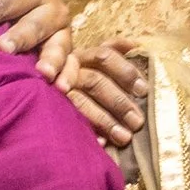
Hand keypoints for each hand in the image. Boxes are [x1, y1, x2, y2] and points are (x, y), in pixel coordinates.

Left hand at [0, 0, 75, 77]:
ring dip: (51, 60)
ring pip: (59, 45)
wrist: (23, 10)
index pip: (3, 1)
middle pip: (35, 23)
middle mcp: (52, 7)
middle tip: (2, 49)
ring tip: (42, 73)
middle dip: (19, 37)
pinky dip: (69, 77)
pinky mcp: (69, 53)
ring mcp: (63, 32)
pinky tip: (61, 89)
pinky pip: (73, 66)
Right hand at [57, 34, 148, 153]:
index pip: (105, 56)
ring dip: (105, 120)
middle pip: (95, 81)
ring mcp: (58, 90)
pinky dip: (88, 132)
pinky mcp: (52, 110)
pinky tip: (102, 143)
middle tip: (137, 122)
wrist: (46, 93)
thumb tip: (136, 46)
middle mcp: (69, 70)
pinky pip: (69, 122)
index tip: (143, 90)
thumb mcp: (97, 61)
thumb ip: (115, 50)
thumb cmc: (84, 76)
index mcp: (84, 56)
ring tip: (124, 137)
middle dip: (118, 102)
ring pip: (81, 102)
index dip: (125, 71)